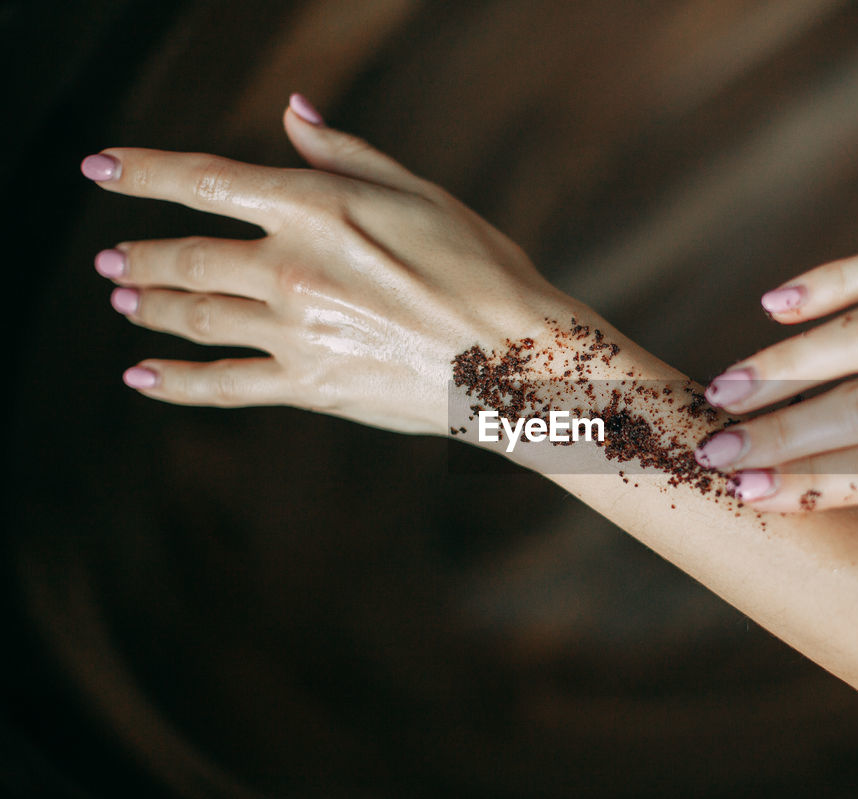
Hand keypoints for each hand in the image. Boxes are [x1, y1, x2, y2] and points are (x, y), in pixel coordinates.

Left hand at [84, 94, 564, 434]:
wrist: (517, 358)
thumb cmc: (482, 267)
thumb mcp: (419, 193)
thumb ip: (345, 154)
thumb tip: (291, 114)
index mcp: (315, 207)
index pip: (203, 180)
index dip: (142, 172)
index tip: (101, 169)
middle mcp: (291, 267)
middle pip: (187, 258)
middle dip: (139, 257)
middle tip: (112, 261)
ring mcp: (296, 331)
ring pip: (196, 317)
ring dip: (151, 307)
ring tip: (126, 302)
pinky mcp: (310, 387)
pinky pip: (224, 385)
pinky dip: (176, 382)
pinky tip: (142, 377)